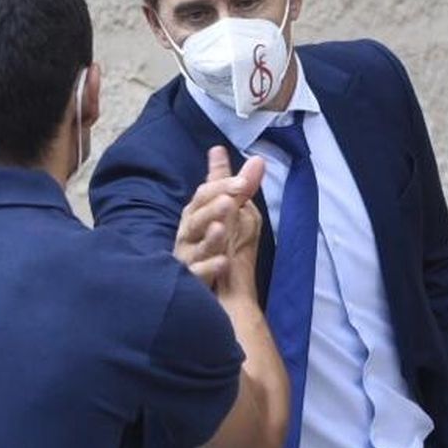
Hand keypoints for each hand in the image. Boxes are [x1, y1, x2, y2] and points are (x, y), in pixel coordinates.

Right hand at [175, 147, 265, 288]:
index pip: (205, 194)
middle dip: (212, 209)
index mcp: (197, 213)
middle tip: (229, 202)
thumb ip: (241, 188)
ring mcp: (190, 258)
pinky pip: (198, 275)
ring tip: (222, 229)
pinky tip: (223, 262)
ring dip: (210, 238)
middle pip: (197, 218)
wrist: (226, 288)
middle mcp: (189, 234)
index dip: (223, 187)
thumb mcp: (238, 214)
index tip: (243, 183)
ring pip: (196, 246)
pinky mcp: (193, 282)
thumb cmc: (226, 243)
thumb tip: (258, 159)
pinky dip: (209, 268)